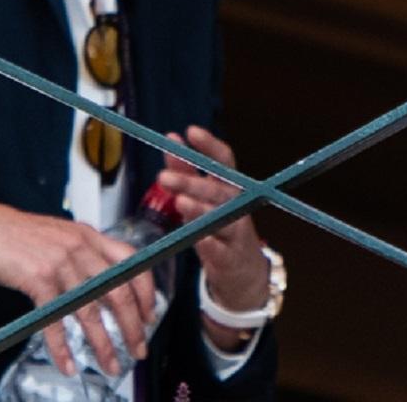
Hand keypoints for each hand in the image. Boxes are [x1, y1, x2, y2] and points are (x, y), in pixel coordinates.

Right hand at [0, 200, 155, 377]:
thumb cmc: (22, 234)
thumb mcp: (64, 236)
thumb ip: (86, 254)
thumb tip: (104, 282)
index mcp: (91, 237)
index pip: (132, 261)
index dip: (145, 291)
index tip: (150, 315)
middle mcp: (81, 248)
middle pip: (118, 291)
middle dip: (132, 326)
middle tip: (138, 349)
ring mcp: (61, 264)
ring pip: (91, 311)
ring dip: (104, 344)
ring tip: (111, 364)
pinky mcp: (38, 280)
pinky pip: (55, 321)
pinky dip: (62, 348)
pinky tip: (69, 364)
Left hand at [158, 126, 269, 348]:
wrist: (244, 275)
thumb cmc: (221, 230)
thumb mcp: (206, 200)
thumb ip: (187, 172)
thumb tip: (171, 140)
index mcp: (231, 186)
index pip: (224, 160)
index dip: (209, 145)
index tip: (190, 131)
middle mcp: (237, 204)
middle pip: (216, 188)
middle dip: (191, 181)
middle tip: (162, 177)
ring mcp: (236, 231)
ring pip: (219, 216)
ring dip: (200, 209)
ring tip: (180, 202)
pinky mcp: (230, 259)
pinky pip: (219, 250)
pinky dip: (209, 243)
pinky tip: (199, 238)